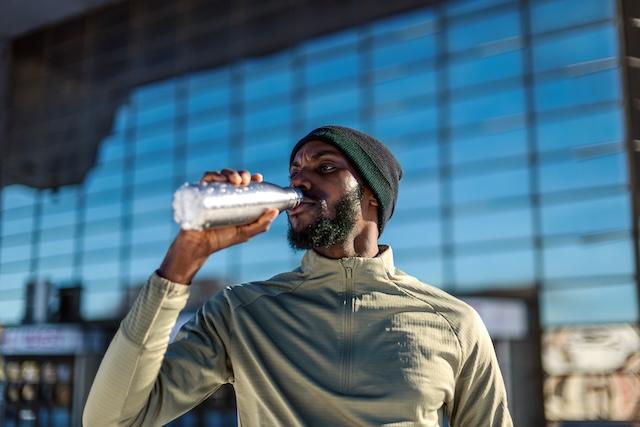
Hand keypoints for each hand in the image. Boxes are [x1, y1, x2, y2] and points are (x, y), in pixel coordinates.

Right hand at [157, 169, 278, 283]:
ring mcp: (212, 192)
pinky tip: (221, 180)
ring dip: (231, 172)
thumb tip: (276, 211)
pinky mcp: (200, 192)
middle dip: (243, 174)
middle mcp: (225, 193)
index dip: (253, 178)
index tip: (258, 178)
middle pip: (235, 177)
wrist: (200, 244)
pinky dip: (214, 174)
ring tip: (236, 180)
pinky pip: (207, 178)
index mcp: (236, 200)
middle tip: (246, 180)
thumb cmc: (223, 238)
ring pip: (222, 174)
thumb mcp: (246, 232)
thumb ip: (261, 224)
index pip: (246, 184)